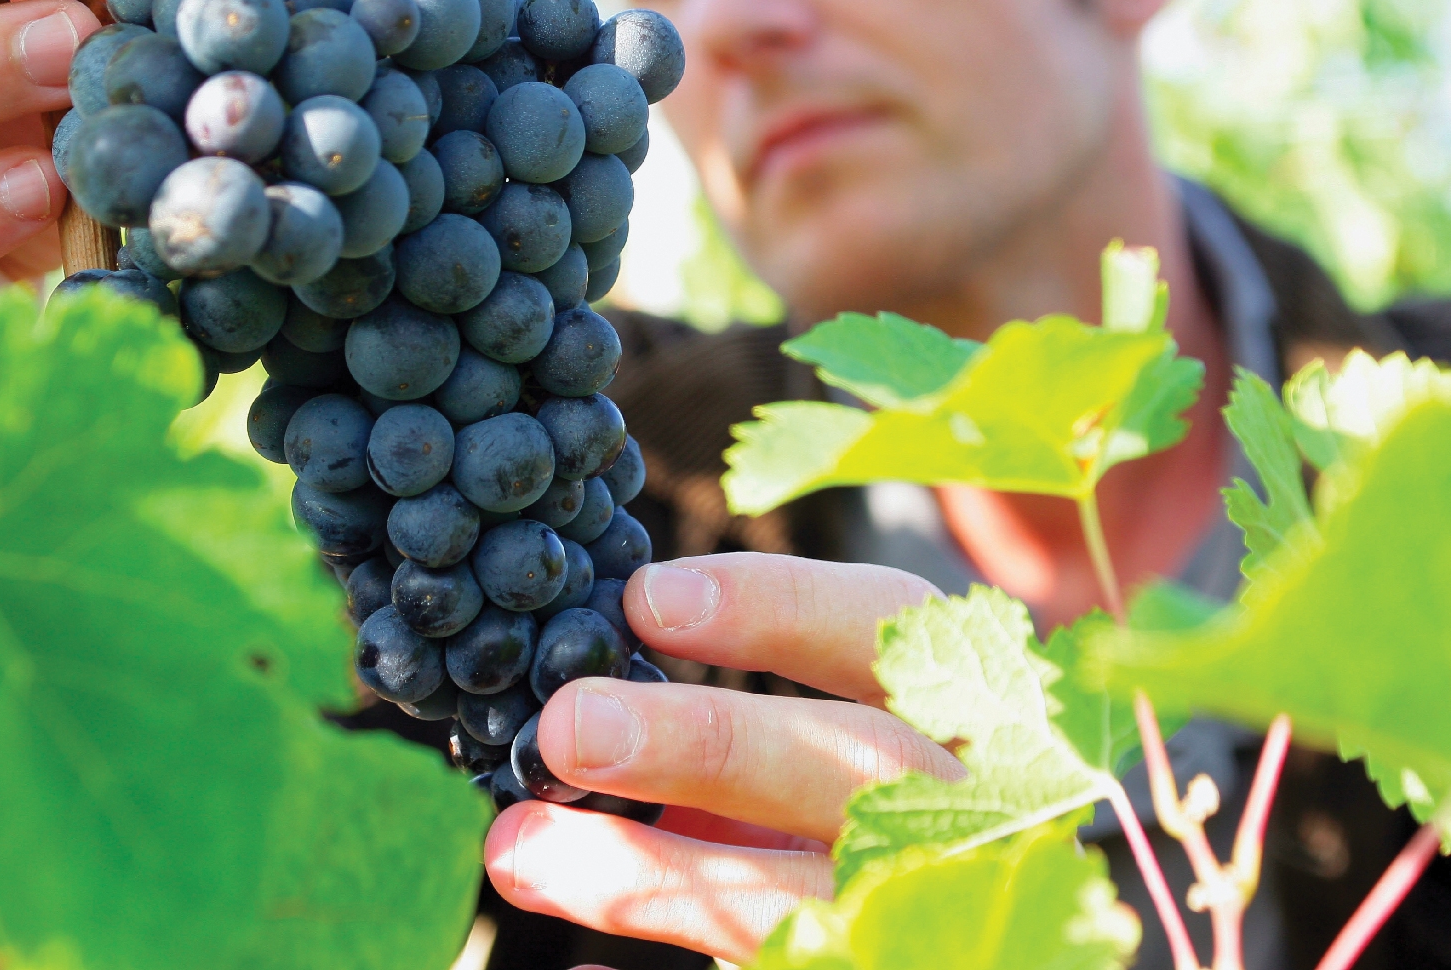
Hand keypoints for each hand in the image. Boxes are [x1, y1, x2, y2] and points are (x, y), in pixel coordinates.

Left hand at [483, 554, 962, 964]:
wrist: (1010, 921)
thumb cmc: (906, 806)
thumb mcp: (867, 737)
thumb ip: (762, 729)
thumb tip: (592, 701)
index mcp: (975, 706)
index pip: (892, 630)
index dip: (774, 607)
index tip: (647, 599)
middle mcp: (979, 809)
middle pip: (860, 770)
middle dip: (709, 743)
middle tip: (570, 726)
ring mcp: (946, 914)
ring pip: (805, 905)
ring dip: (652, 873)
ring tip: (521, 845)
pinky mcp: (897, 967)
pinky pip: (786, 968)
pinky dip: (674, 953)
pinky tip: (581, 956)